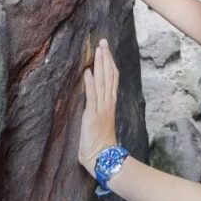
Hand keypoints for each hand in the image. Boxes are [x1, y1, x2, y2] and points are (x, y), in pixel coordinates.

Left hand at [79, 38, 118, 175]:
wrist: (103, 158)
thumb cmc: (99, 144)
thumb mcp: (100, 122)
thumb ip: (97, 110)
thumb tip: (92, 100)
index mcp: (110, 103)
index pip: (113, 78)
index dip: (110, 63)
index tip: (107, 49)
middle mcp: (108, 103)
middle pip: (109, 75)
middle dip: (106, 57)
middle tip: (103, 42)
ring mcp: (101, 108)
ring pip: (103, 81)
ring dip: (100, 64)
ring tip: (98, 50)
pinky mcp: (93, 115)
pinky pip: (92, 96)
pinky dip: (90, 82)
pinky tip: (88, 71)